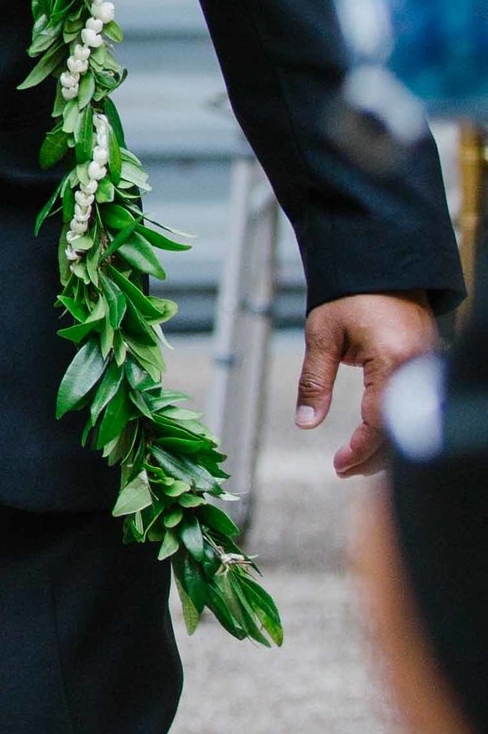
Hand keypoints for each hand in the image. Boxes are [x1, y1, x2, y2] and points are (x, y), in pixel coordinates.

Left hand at [297, 291, 439, 474]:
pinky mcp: (426, 365)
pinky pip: (413, 405)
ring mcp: (427, 366)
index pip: (381, 424)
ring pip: (410, 421)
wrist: (380, 263)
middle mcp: (418, 368)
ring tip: (354, 459)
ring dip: (385, 446)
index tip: (339, 466)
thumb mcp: (322, 336)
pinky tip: (374, 437)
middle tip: (343, 470)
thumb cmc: (350, 294)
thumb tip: (306, 423)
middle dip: (373, 458)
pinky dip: (395, 426)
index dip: (360, 452)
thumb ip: (314, 381)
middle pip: (402, 431)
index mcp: (394, 361)